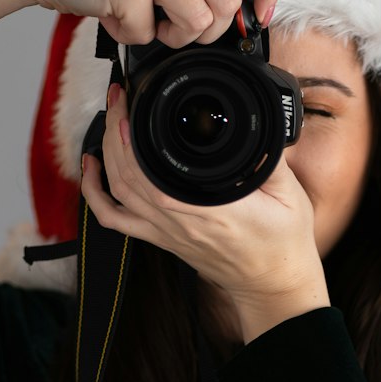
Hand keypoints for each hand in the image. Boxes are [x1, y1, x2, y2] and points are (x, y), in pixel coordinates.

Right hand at [1, 0, 280, 45]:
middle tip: (174, 29)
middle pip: (228, 3)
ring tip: (143, 23)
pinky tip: (112, 17)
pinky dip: (130, 37)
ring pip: (198, 23)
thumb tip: (228, 15)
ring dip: (170, 38)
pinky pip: (150, 34)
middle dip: (206, 32)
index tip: (260, 15)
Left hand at [81, 85, 327, 313]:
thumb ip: (269, 157)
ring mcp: (164, 231)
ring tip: (111, 120)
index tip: (132, 101)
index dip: (131, 133)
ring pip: (117, 191)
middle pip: (126, 173)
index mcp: (207, 207)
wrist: (272, 283)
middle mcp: (178, 221)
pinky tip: (92, 169)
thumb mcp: (288, 193)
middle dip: (116, 129)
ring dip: (106, 153)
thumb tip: (259, 121)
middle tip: (120, 98)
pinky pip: (115, 220)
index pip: (151, 167)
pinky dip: (94, 195)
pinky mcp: (160, 239)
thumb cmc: (281, 243)